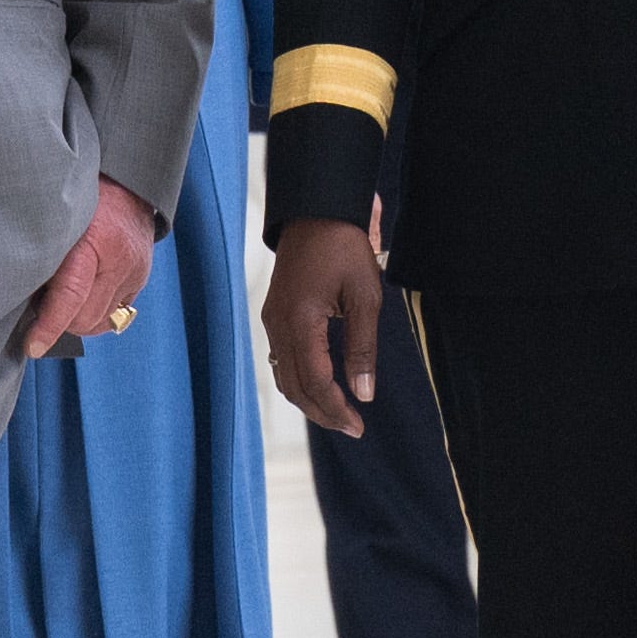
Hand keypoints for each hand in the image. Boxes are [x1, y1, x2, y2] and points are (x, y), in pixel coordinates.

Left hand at [18, 175, 164, 360]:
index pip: (70, 296)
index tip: (32, 346)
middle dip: (59, 320)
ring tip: (63, 295)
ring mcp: (134, 273)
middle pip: (84, 318)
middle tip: (40, 300)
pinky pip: (114, 316)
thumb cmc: (83, 197)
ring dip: (77, 318)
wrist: (129, 183)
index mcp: (95, 241)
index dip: (48, 326)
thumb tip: (16, 293)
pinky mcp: (140, 281)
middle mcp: (119, 261)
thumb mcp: (58, 217)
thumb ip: (43, 252)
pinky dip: (94, 313)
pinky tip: (83, 296)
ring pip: (99, 322)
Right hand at [259, 214, 387, 434]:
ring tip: (338, 412)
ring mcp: (272, 319)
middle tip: (352, 427)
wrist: (315, 210)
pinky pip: (281, 358)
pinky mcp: (274, 313)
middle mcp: (279, 324)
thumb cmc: (344, 248)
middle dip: (322, 412)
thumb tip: (365, 392)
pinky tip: (321, 384)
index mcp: (301, 320)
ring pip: (284, 376)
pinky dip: (299, 380)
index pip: (315, 381)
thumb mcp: (365, 296)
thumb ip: (363, 347)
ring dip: (309, 400)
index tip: (359, 425)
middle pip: (294, 387)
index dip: (335, 408)